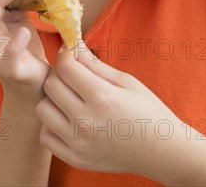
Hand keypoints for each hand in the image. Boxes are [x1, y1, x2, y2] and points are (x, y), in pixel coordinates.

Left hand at [35, 42, 180, 178]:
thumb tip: (74, 45)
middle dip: (58, 74)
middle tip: (72, 75)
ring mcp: (78, 143)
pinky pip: (45, 136)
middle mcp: (86, 121)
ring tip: (69, 98)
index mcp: (102, 97)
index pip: (65, 67)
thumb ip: (95, 64)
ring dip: (52, 99)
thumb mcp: (126, 81)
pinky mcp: (75, 159)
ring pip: (42, 109)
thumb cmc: (148, 111)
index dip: (66, 54)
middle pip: (50, 85)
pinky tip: (68, 119)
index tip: (71, 53)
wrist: (163, 152)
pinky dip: (51, 125)